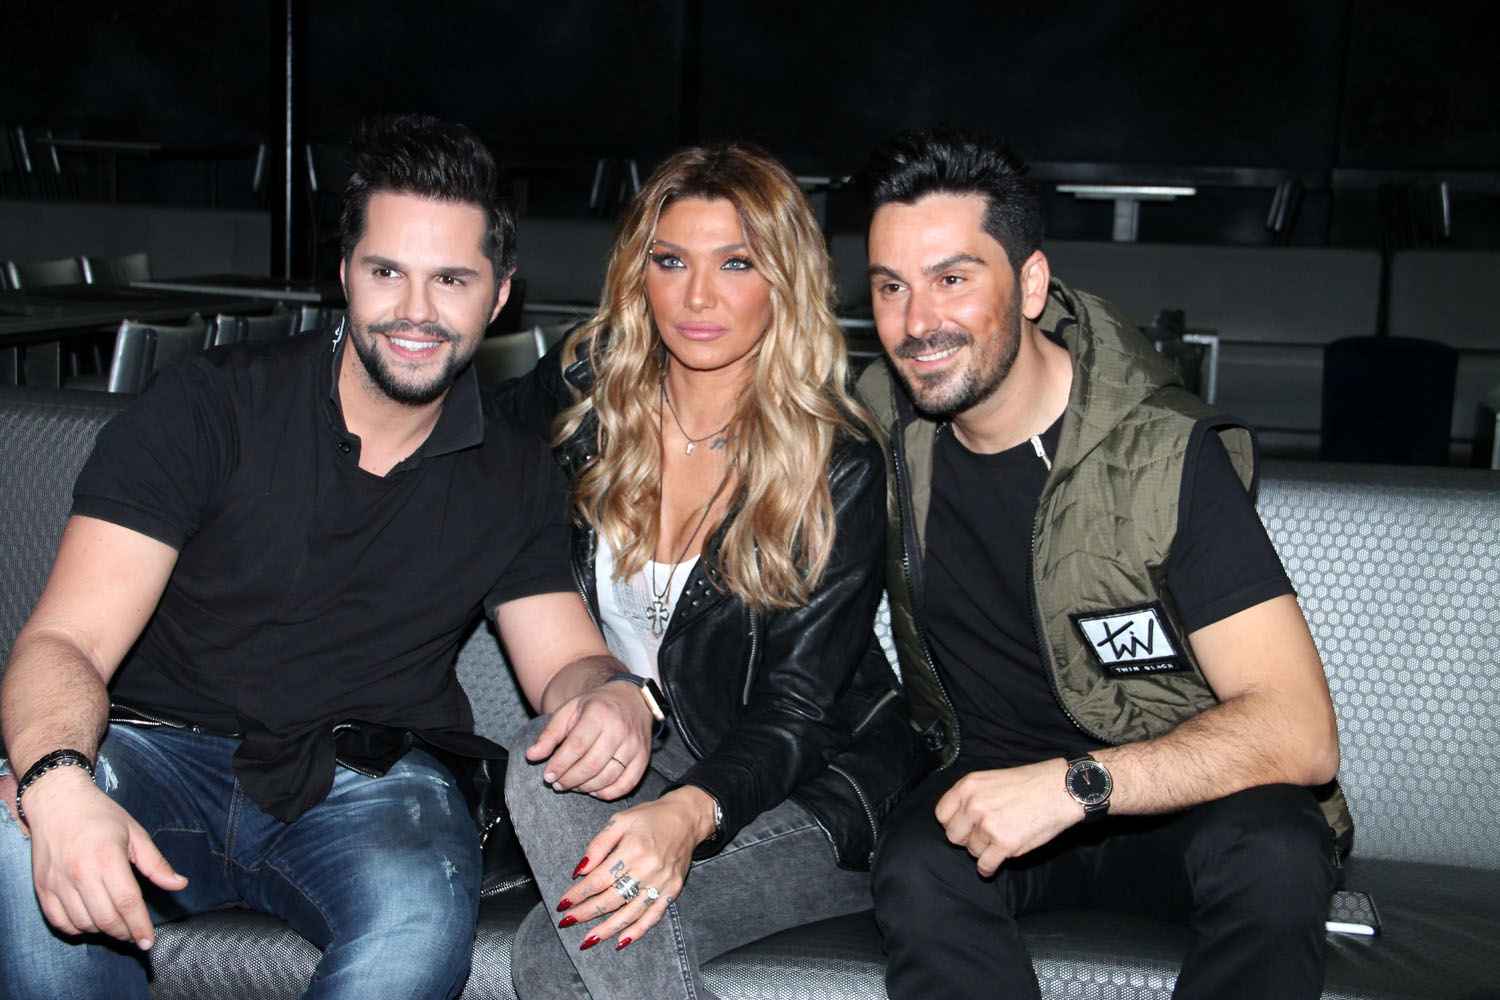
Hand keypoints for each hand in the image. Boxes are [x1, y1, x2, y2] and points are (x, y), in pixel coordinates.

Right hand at [21, 767, 187, 948]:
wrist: (57, 802)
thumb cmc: (101, 815)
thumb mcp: (135, 833)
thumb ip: (156, 863)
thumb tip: (180, 884)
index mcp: (107, 858)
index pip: (127, 903)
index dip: (140, 926)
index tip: (149, 941)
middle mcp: (80, 873)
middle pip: (106, 918)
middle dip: (125, 933)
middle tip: (135, 935)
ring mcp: (58, 883)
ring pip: (83, 924)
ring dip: (103, 931)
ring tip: (116, 924)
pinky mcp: (42, 888)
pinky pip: (60, 922)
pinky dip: (77, 929)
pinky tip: (90, 921)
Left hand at [524, 680, 651, 798]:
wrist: (631, 699)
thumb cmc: (596, 706)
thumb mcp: (569, 711)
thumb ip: (550, 734)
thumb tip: (531, 756)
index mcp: (598, 713)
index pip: (577, 746)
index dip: (560, 764)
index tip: (548, 776)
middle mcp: (619, 729)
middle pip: (592, 764)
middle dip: (570, 779)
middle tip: (558, 784)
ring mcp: (634, 745)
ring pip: (608, 776)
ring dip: (586, 787)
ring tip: (573, 785)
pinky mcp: (643, 757)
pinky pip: (627, 783)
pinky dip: (608, 793)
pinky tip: (594, 790)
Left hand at [554, 787, 714, 949]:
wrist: (687, 819)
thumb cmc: (651, 817)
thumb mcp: (620, 820)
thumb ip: (598, 845)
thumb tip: (580, 870)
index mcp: (633, 848)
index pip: (599, 879)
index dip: (578, 893)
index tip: (563, 904)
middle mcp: (648, 868)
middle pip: (611, 898)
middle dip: (586, 913)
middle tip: (568, 922)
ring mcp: (661, 882)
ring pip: (630, 912)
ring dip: (607, 928)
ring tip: (588, 939)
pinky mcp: (672, 890)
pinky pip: (653, 916)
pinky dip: (637, 931)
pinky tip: (621, 941)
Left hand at [934, 759, 1080, 876]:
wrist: (1060, 789)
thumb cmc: (1030, 784)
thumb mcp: (991, 779)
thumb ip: (971, 797)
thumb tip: (959, 819)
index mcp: (968, 786)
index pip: (941, 814)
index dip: (952, 823)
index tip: (963, 826)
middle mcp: (973, 805)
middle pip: (953, 836)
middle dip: (967, 838)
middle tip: (983, 835)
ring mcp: (988, 825)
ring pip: (972, 851)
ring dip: (984, 850)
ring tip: (1000, 840)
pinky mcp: (1004, 844)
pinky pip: (985, 865)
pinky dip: (988, 868)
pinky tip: (993, 865)